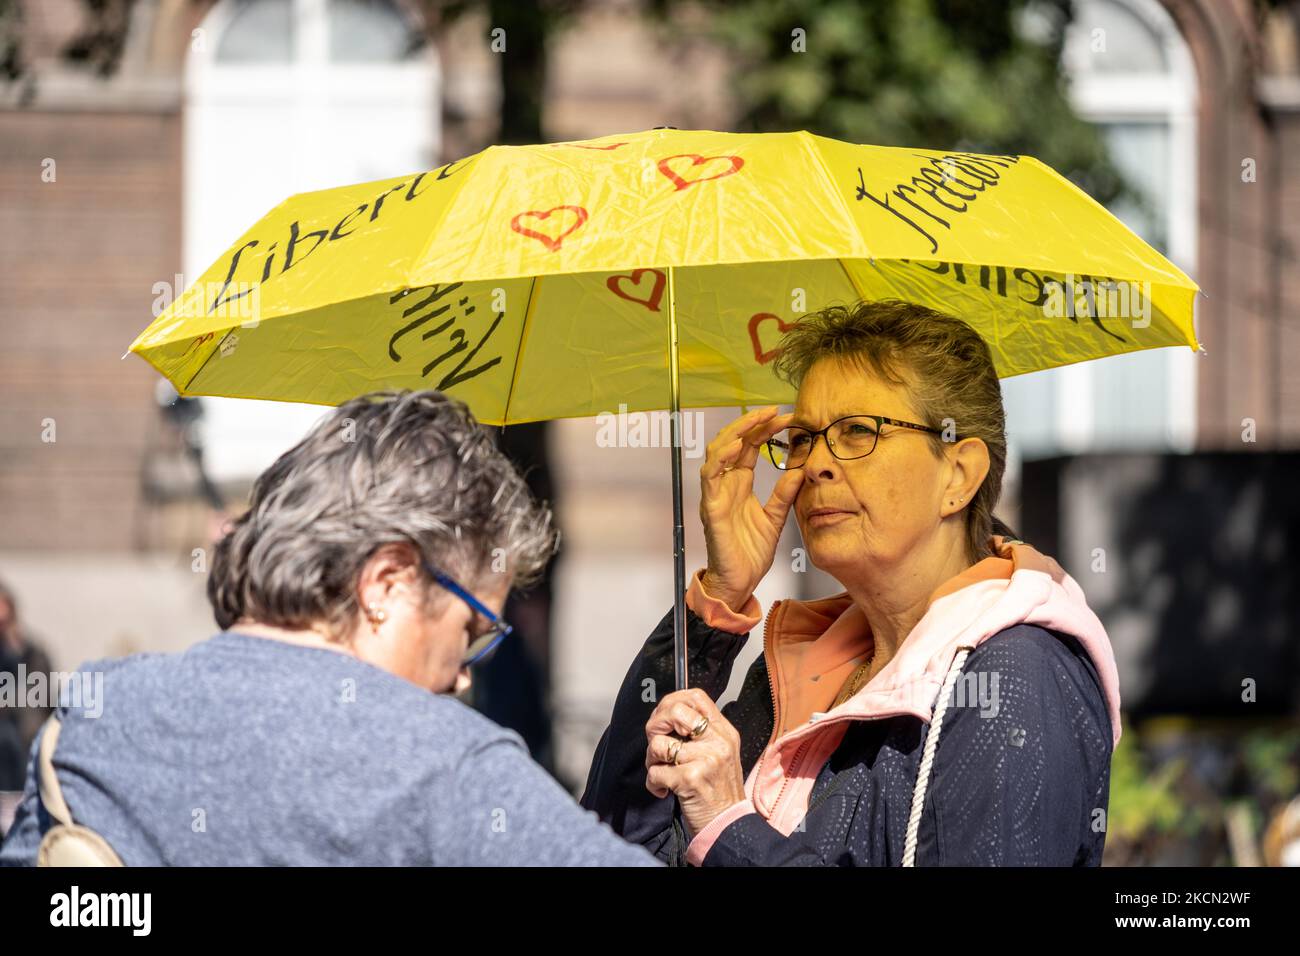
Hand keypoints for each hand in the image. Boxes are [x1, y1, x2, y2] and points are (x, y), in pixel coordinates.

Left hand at [644, 689, 745, 837]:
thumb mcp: (719, 753)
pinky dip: (653, 783)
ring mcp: (706, 759)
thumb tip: (665, 715)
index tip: (663, 717)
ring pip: (658, 744)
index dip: (671, 701)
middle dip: (655, 726)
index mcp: (724, 731)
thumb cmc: (717, 790)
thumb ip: (699, 733)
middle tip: (657, 746)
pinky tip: (664, 790)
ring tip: (662, 772)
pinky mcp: (691, 779)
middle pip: (674, 711)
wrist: (728, 825)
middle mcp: (718, 741)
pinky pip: (655, 772)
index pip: (696, 696)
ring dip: (651, 760)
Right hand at [699, 406, 804, 609]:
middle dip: (751, 423)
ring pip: (717, 452)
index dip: (765, 428)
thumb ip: (784, 494)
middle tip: (774, 411)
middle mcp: (726, 485)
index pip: (749, 446)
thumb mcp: (775, 518)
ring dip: (735, 432)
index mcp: (740, 484)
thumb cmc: (750, 552)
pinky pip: (710, 477)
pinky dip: (721, 459)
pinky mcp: (711, 508)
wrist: (739, 581)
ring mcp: (716, 494)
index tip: (788, 417)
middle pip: (732, 441)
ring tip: (754, 419)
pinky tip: (736, 446)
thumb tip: (800, 470)